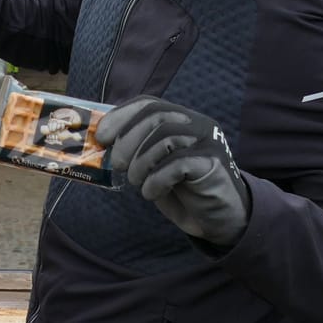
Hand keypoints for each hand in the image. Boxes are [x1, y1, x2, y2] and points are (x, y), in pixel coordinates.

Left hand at [97, 96, 249, 244]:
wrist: (221, 218)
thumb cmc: (184, 191)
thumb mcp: (155, 168)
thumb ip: (136, 151)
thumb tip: (102, 144)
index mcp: (181, 120)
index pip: (148, 104)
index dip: (121, 116)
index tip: (102, 137)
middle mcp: (197, 125)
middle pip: (156, 115)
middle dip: (128, 139)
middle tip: (119, 164)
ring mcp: (208, 142)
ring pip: (165, 137)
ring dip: (141, 162)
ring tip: (137, 182)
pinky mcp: (213, 164)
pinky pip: (177, 163)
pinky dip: (156, 180)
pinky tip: (152, 193)